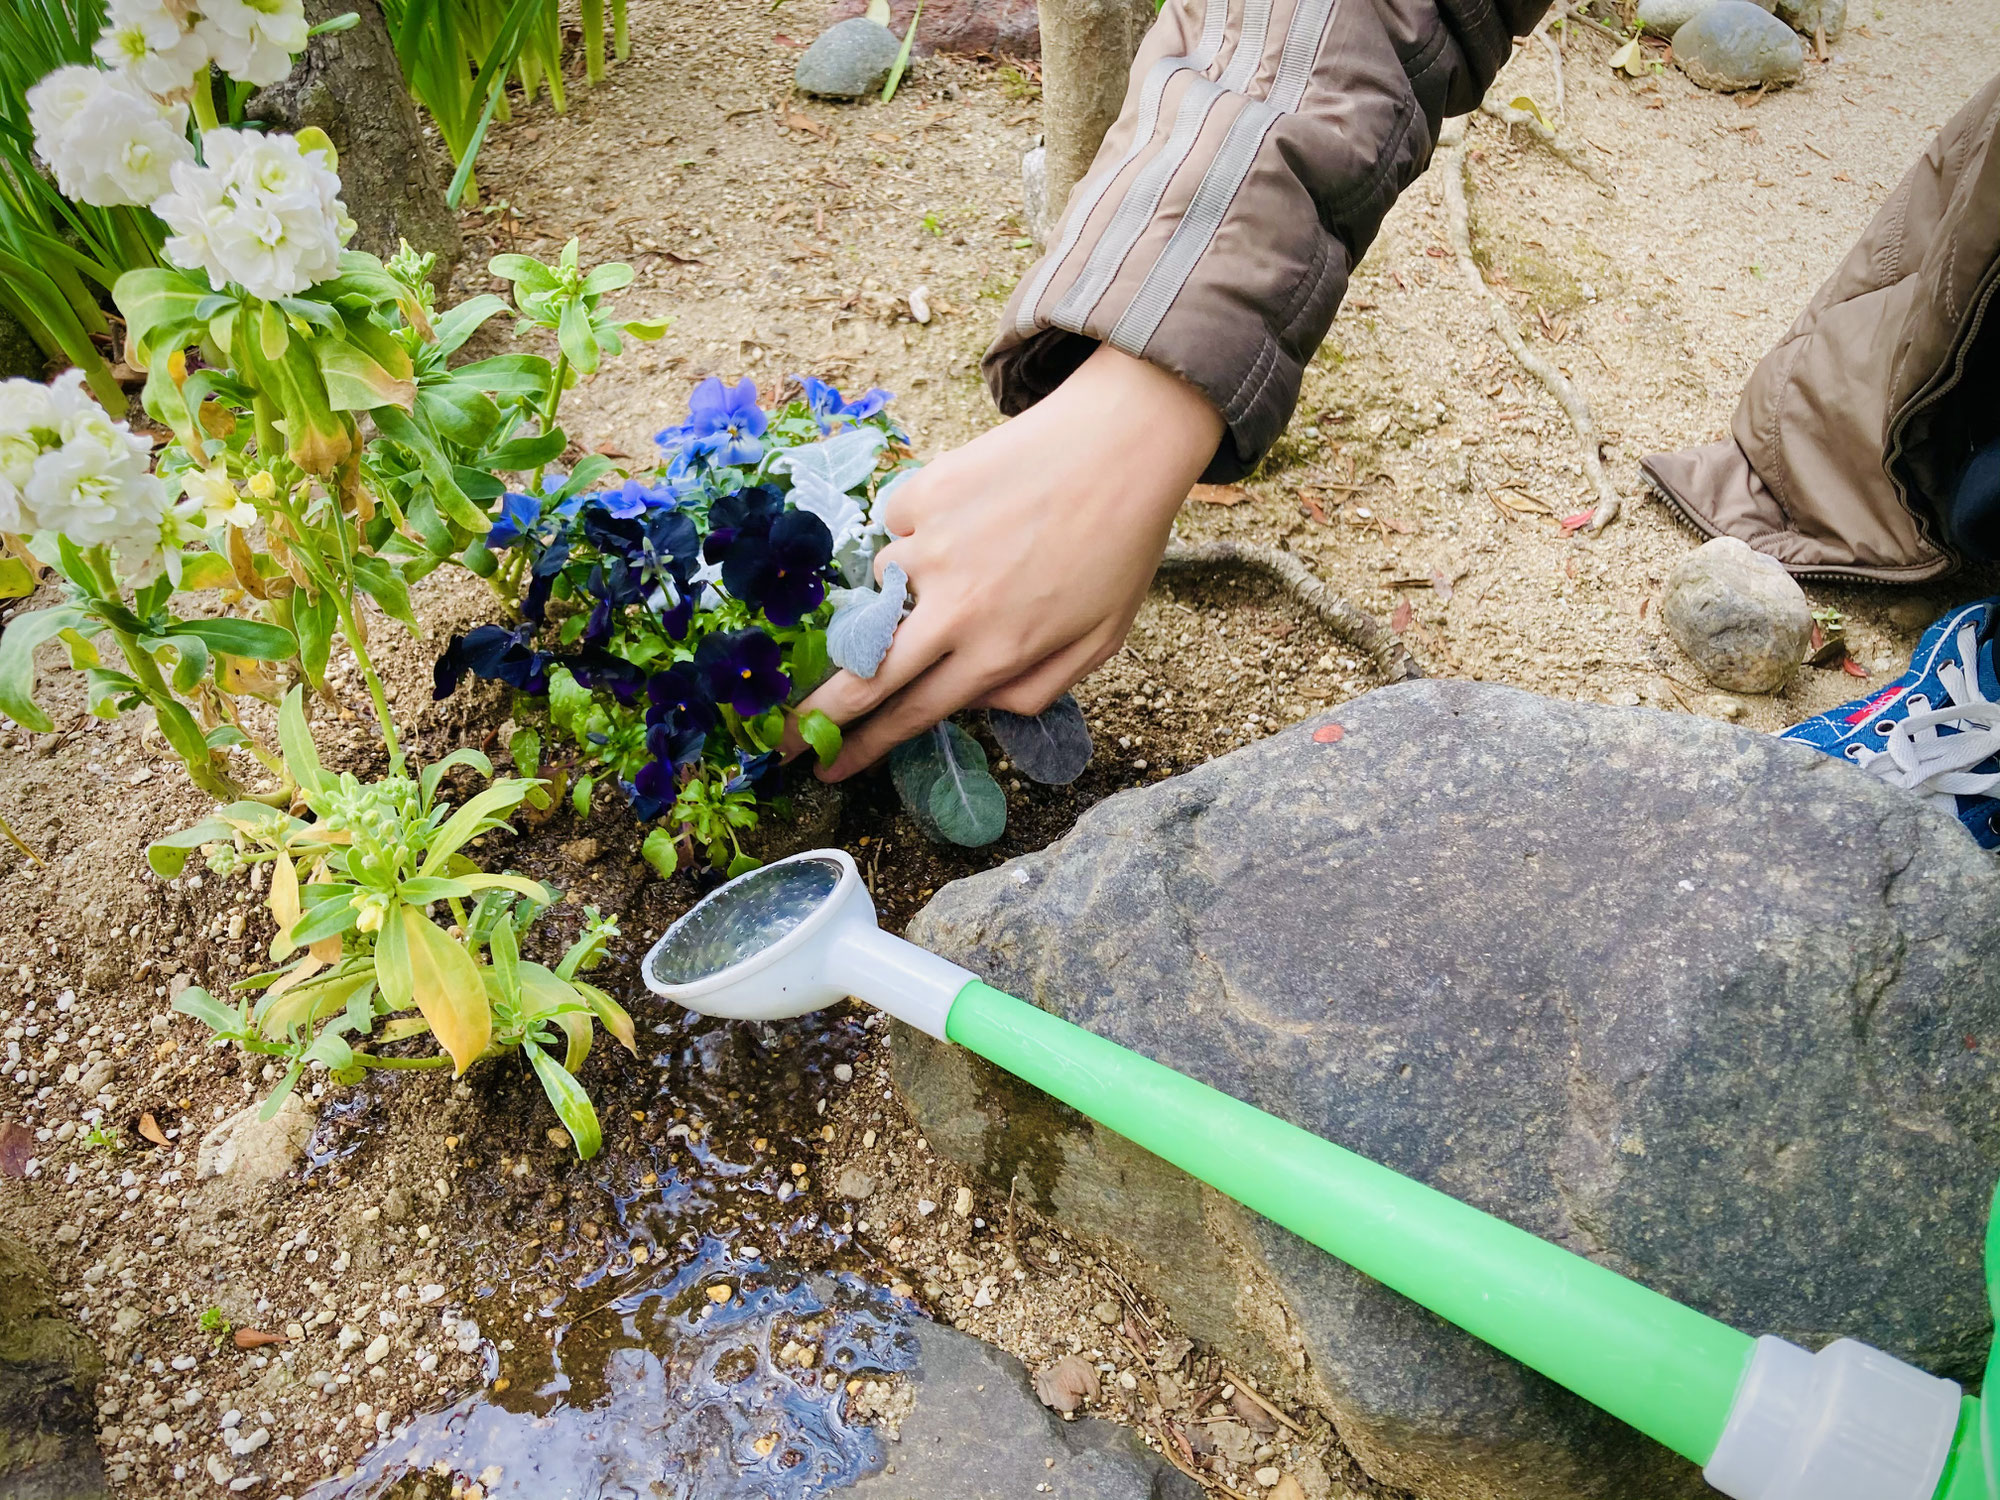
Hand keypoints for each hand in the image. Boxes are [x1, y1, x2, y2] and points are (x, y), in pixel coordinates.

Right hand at [799, 344, 1224, 779]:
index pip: (911, 714)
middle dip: (816, 715)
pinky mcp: (922, 493)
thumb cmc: (1119, 548)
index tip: (826, 767)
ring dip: (904, 587)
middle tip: (784, 738)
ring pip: (879, 587)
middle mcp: (954, 606)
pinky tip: (968, 513)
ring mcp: (931, 546)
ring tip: (970, 556)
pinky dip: (919, 527)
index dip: (862, 748)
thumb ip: (1031, 690)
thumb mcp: (1098, 643)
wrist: (1123, 445)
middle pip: (863, 676)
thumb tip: (970, 704)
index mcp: (998, 651)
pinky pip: (895, 526)